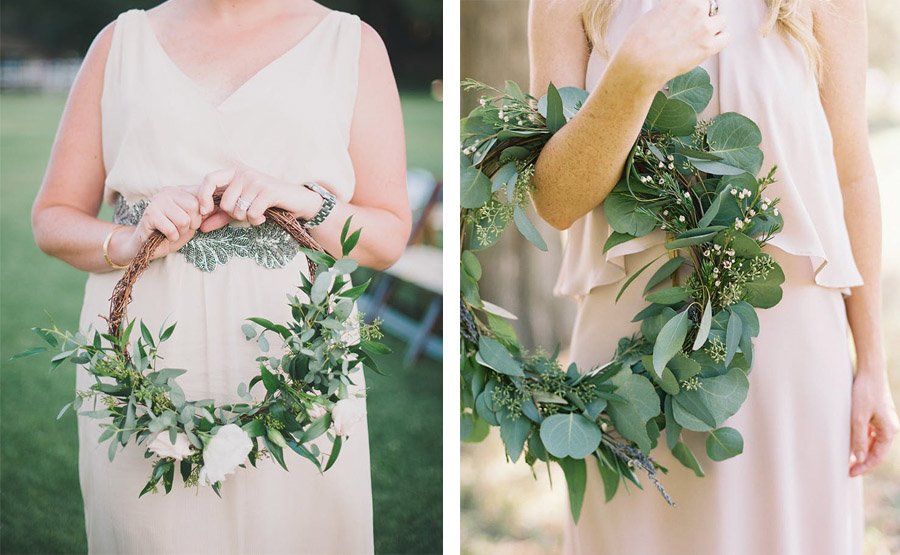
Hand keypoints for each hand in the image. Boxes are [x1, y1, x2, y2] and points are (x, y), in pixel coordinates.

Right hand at [110, 186, 203, 262]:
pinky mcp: (149, 215)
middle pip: (194, 207)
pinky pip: (171, 230)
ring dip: (181, 232)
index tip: (195, 220)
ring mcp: (157, 202)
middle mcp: (167, 192)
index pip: (201, 196)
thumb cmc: (173, 232)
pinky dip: (172, 237)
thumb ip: (204, 210)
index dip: (203, 213)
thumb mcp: (193, 220)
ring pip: (184, 220)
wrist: (147, 245)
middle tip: (181, 227)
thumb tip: (217, 204)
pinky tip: (165, 235)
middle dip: (192, 223)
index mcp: (179, 190)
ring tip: (172, 231)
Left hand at [196, 165, 324, 230]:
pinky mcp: (269, 191)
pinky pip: (252, 213)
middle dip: (234, 215)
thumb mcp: (241, 207)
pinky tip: (263, 217)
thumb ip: (221, 215)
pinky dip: (256, 220)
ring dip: (247, 218)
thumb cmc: (266, 203)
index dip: (203, 196)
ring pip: (238, 210)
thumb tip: (201, 228)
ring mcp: (257, 181)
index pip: (209, 180)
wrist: (297, 200)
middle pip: (225, 202)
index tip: (205, 211)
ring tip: (257, 214)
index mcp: (234, 173)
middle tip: (246, 213)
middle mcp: (244, 173)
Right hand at [612, 0, 728, 90]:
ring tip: (699, 38)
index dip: (695, 7)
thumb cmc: (639, 41)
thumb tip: (677, 11)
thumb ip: (672, 9)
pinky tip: (708, 45)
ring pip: (722, 20)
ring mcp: (704, 27)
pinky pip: (726, 37)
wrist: (639, 63)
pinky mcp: (708, 46)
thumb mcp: (654, 14)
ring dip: (713, 27)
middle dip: (704, 15)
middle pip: (711, 5)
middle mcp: (696, 7)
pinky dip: (719, 40)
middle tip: (691, 28)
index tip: (691, 15)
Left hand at [849, 363, 898, 475]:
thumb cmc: (864, 392)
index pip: (877, 456)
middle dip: (863, 461)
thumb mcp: (858, 417)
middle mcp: (890, 427)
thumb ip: (858, 439)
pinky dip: (863, 439)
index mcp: (889, 431)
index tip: (849, 473)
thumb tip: (859, 459)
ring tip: (848, 458)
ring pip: (874, 442)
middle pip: (877, 451)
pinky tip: (852, 442)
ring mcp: (884, 420)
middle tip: (847, 469)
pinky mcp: (878, 414)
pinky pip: (871, 432)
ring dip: (862, 450)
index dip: (863, 466)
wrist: (870, 370)